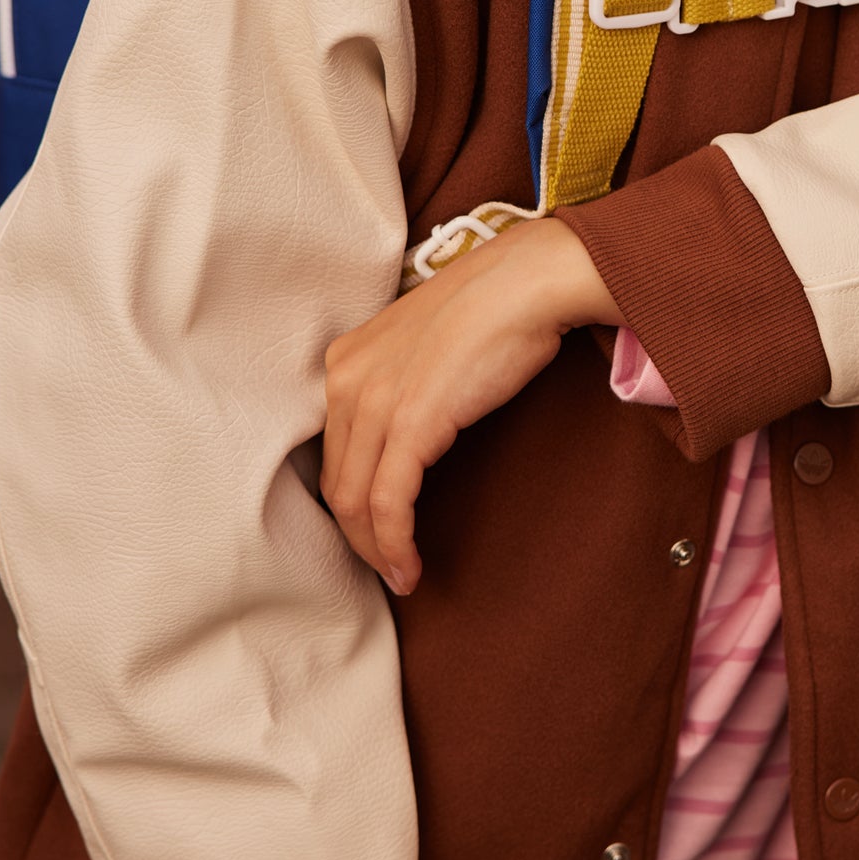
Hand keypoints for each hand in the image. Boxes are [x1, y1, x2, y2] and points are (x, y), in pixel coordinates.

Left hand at [324, 218, 618, 594]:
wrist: (525, 282)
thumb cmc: (493, 308)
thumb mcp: (425, 344)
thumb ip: (403, 383)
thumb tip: (413, 430)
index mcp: (346, 360)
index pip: (333, 449)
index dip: (349, 500)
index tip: (372, 530)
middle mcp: (347, 380)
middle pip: (337, 481)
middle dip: (357, 535)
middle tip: (386, 565)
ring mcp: (374, 401)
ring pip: (355, 501)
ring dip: (376, 551)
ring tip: (401, 576)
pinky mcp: (410, 425)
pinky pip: (389, 503)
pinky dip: (394, 544)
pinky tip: (409, 567)